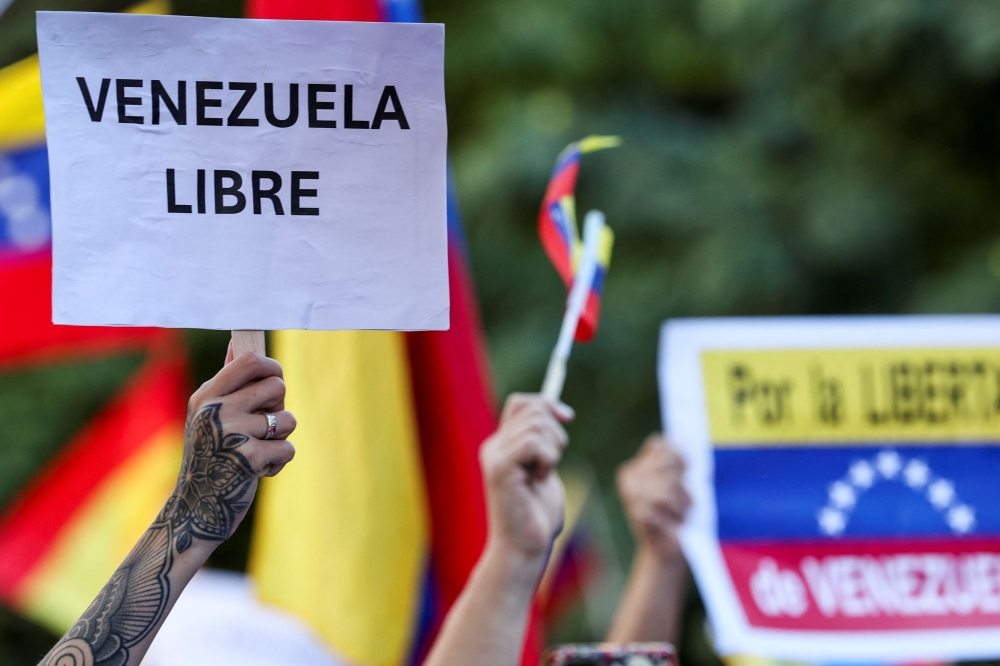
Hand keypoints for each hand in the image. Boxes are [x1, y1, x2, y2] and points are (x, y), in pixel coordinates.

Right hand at [161, 350, 296, 553]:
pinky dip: (278, 463)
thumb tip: (238, 342)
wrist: (195, 510)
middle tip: (262, 427)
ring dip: (281, 438)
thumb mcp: (207, 416)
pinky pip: (288, 449)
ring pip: (288, 420)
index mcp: (207, 396)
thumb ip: (226, 381)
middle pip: (277, 387)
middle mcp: (217, 410)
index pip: (250, 361)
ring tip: (258, 451)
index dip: (271, 366)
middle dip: (278, 407)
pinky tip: (257, 471)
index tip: (275, 378)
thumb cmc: (208, 457)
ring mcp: (232, 434)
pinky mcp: (249, 459)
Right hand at [480, 393, 573, 563]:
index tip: (567, 417)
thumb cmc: (537, 516)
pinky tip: (539, 480)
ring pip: (537, 425)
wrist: (524, 549)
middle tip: (553, 460)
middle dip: (556, 430)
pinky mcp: (500, 469)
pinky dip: (548, 460)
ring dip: (553, 449)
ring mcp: (494, 456)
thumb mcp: (544, 468)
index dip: (546, 403)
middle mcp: (494, 447)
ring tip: (544, 474)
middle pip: (533, 409)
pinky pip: (534, 443)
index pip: (521, 403)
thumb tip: (560, 411)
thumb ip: (545, 442)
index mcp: (501, 445)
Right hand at [616, 434, 689, 561]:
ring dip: (681, 505)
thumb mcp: (680, 483)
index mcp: (638, 465)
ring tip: (680, 516)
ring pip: (667, 487)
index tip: (686, 475)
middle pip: (667, 466)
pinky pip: (663, 506)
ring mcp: (630, 493)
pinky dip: (672, 518)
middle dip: (681, 487)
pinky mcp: (636, 512)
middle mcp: (629, 475)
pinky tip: (670, 526)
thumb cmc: (678, 515)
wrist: (668, 552)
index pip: (662, 446)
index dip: (679, 459)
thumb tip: (673, 440)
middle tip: (685, 505)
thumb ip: (676, 461)